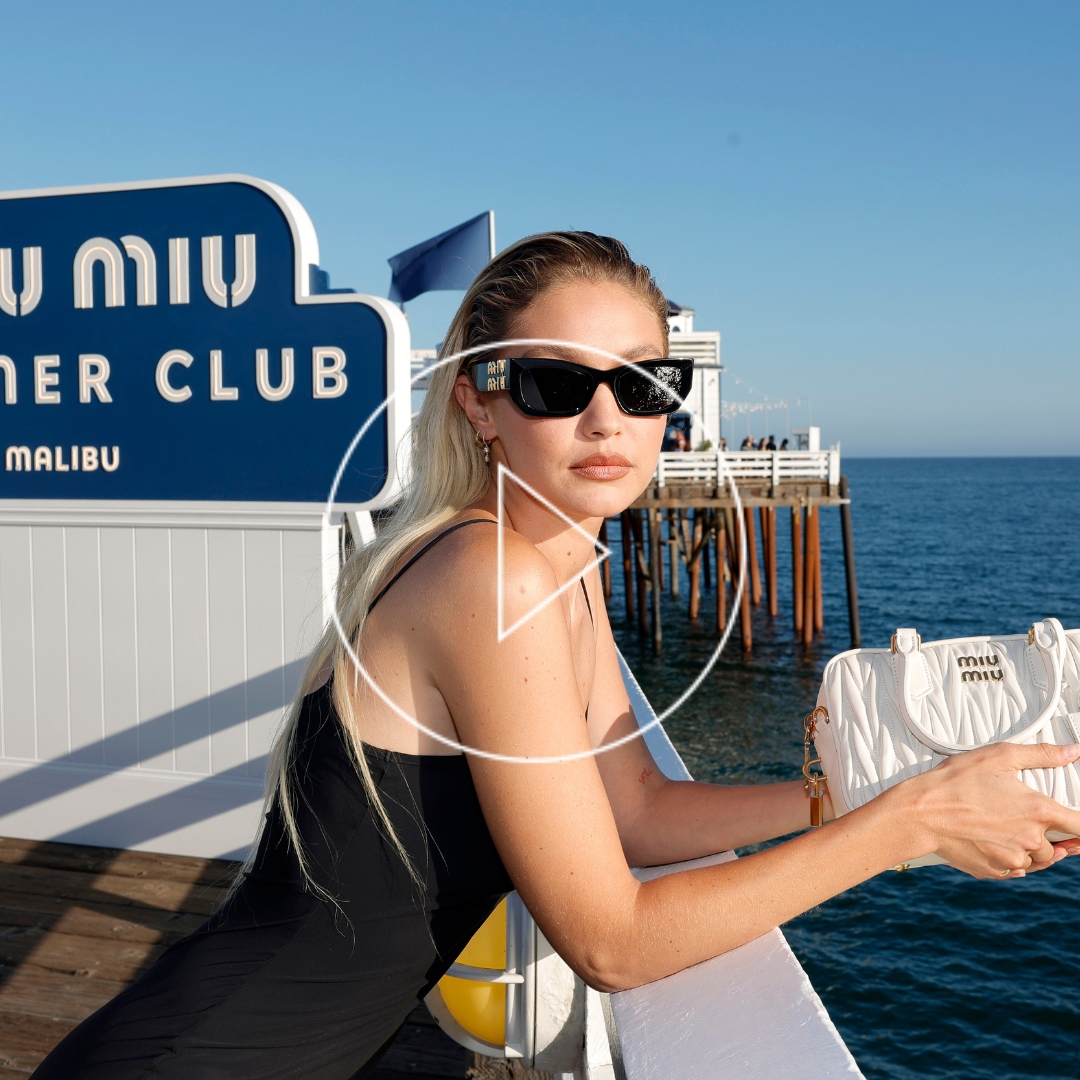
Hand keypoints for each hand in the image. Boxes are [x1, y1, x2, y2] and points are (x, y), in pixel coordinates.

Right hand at [899, 742, 1079, 879]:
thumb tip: (1073, 752)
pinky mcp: (993, 872)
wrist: (919, 813)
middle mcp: (1030, 840)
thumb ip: (1042, 754)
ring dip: (1031, 850)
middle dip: (1049, 837)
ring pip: (1036, 861)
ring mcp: (1011, 860)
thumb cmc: (955, 781)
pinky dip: (1011, 861)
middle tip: (1030, 821)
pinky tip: (998, 844)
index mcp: (1038, 811)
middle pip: (1057, 847)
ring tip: (1011, 831)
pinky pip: (1014, 871)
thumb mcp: (998, 756)